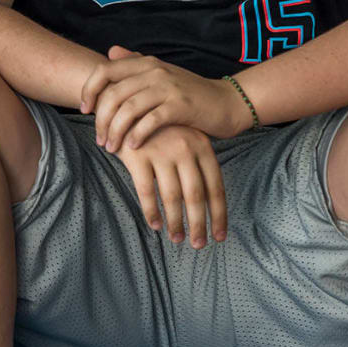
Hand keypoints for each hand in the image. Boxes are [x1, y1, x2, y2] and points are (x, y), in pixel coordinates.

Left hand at [80, 46, 249, 151]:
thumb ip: (136, 64)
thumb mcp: (161, 75)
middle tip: (100, 139)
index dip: (89, 90)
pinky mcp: (180, 106)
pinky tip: (133, 147)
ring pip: (128, 109)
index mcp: (145, 63)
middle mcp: (154, 70)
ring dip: (115, 131)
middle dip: (101, 120)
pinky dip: (137, 135)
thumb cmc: (188, 94)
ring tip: (112, 147)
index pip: (104, 71)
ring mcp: (168, 87)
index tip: (85, 111)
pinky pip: (150, 121)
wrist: (227, 103)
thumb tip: (111, 50)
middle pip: (113, 94)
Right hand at [111, 123, 227, 248]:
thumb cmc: (160, 128)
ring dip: (176, 222)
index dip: (219, 214)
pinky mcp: (138, 156)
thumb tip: (209, 202)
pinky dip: (151, 211)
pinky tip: (155, 225)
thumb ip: (197, 165)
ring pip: (172, 196)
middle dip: (198, 224)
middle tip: (199, 245)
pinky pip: (146, 191)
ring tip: (177, 239)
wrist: (127, 102)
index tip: (220, 236)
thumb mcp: (185, 138)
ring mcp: (161, 151)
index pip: (216, 187)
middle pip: (196, 196)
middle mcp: (185, 149)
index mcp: (202, 146)